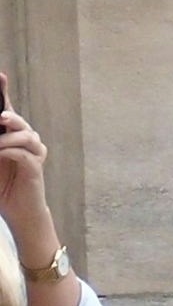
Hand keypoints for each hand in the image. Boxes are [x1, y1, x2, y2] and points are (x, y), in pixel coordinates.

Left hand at [0, 87, 48, 247]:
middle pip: (16, 119)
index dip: (3, 91)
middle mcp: (26, 141)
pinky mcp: (36, 167)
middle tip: (0, 117)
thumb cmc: (1, 187)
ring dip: (7, 136)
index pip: (6, 110)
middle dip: (8, 114)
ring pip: (24, 134)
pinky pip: (24, 153)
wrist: (19, 213)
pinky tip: (0, 154)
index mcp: (11, 136)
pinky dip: (10, 152)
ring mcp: (34, 153)